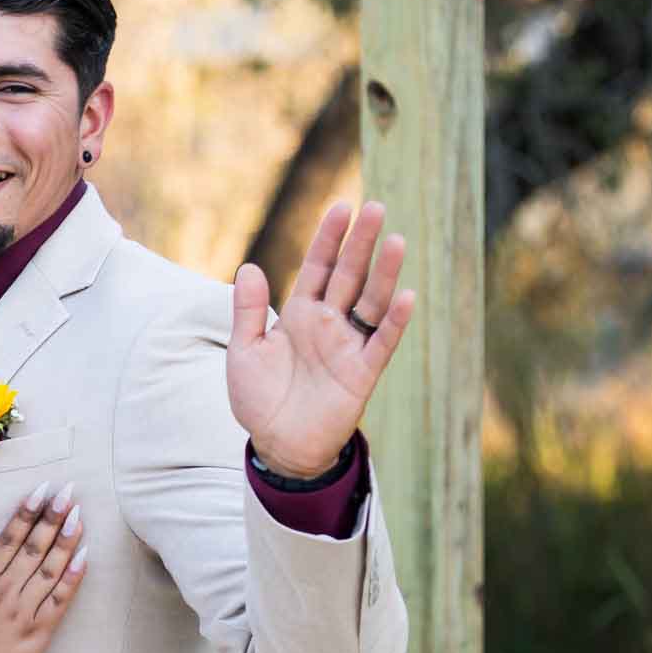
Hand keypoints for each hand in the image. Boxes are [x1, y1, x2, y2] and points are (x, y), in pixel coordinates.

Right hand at [0, 482, 85, 652]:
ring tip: (79, 516)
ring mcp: (25, 611)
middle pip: (33, 547)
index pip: (10, 538)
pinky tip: (85, 557)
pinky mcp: (40, 631)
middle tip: (68, 493)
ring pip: (50, 569)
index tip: (42, 491)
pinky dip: (73, 578)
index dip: (27, 512)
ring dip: (66, 541)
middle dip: (52, 518)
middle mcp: (7, 591)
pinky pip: (60, 600)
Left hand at [228, 202, 416, 477]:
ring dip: (384, 274)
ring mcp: (347, 346)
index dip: (329, 239)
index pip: (317, 268)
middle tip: (376, 208)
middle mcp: (327, 324)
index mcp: (299, 314)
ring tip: (396, 241)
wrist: (277, 445)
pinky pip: (381, 343)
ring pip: (371, 302)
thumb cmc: (259, 398)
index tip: (341, 207)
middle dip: (361, 243)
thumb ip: (247, 311)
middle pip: (349, 276)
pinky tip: (407, 296)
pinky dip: (395, 321)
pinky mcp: (361, 373)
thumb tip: (249, 266)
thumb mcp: (244, 350)